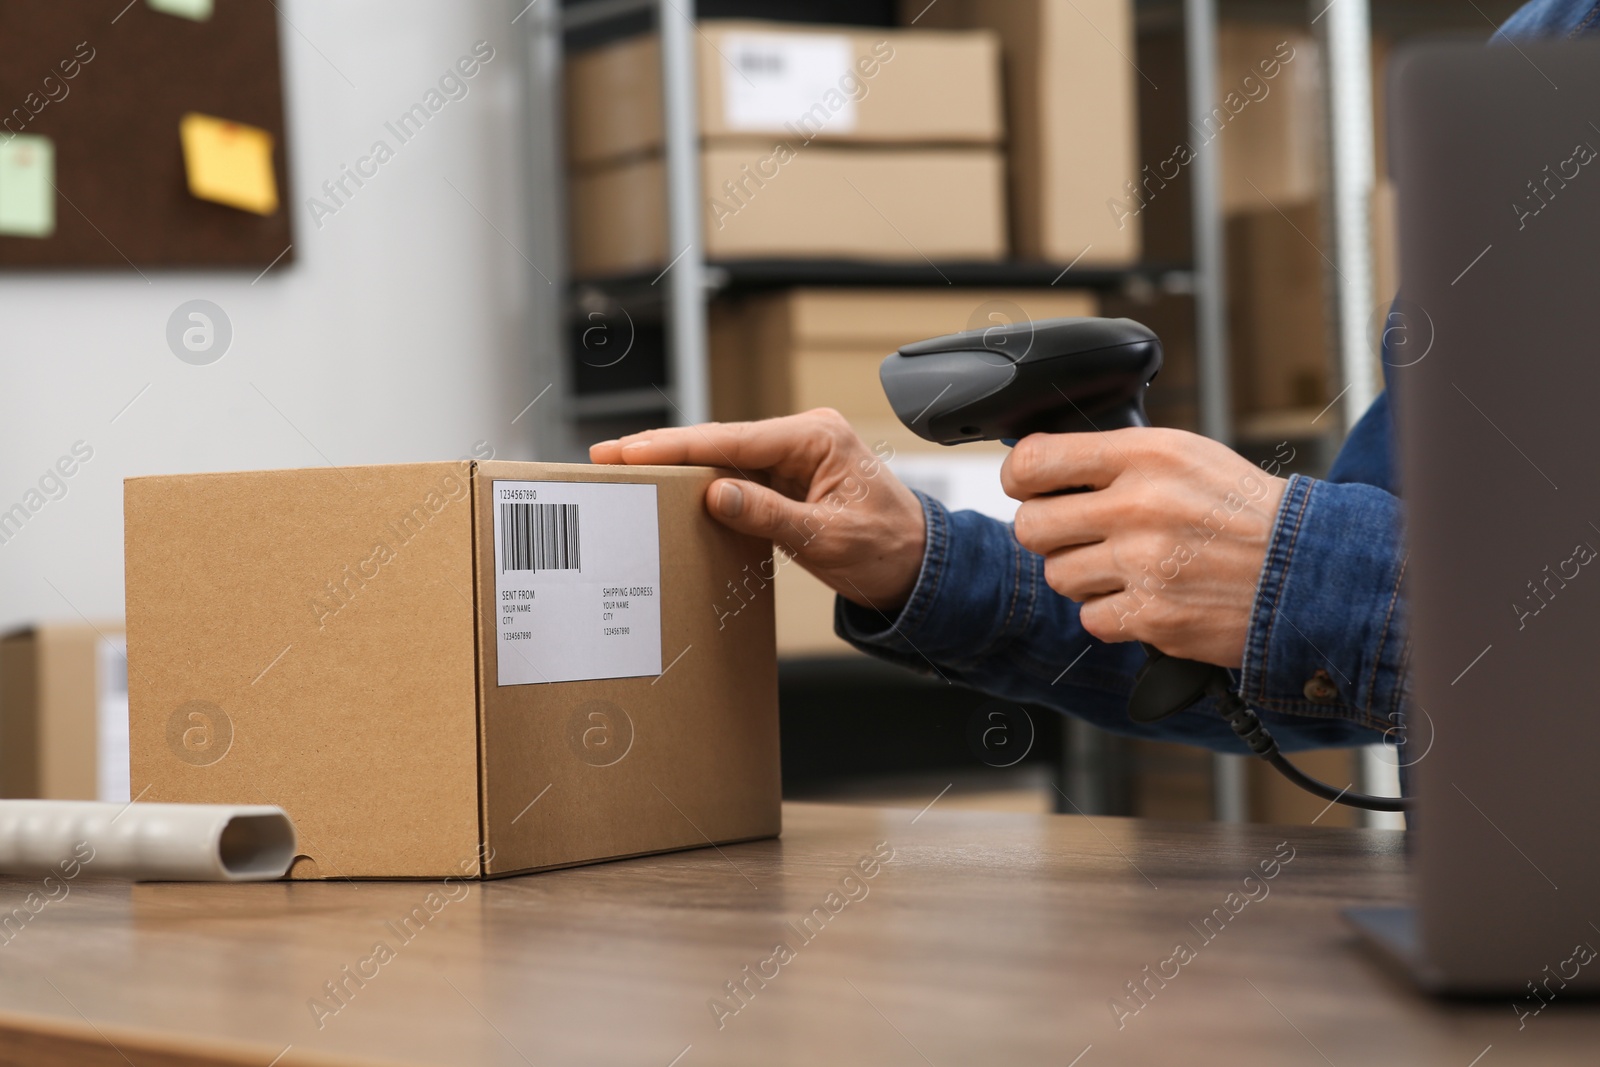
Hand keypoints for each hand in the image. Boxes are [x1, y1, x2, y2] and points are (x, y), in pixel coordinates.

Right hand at [589, 409, 926, 610]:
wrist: (919, 568)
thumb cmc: (888, 549)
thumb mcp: (826, 537)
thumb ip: (770, 514)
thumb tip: (717, 494)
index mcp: (817, 437)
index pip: (733, 438)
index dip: (676, 446)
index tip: (631, 450)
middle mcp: (804, 438)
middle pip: (720, 441)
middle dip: (665, 451)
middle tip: (609, 457)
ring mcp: (795, 457)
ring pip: (724, 459)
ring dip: (680, 469)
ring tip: (627, 473)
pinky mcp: (790, 479)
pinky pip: (739, 479)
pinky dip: (705, 488)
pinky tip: (671, 493)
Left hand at [1002, 427, 1286, 667]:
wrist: (1308, 570)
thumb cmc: (1245, 513)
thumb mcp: (1185, 456)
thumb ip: (1117, 459)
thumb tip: (1046, 467)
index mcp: (1145, 455)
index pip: (1035, 461)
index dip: (1020, 478)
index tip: (1027, 487)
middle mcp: (1139, 505)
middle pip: (1031, 527)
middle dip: (1048, 535)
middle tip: (1079, 535)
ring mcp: (1144, 564)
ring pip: (1058, 576)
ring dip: (1084, 577)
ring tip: (1130, 566)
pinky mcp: (1153, 616)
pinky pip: (1091, 619)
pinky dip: (1113, 616)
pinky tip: (1148, 597)